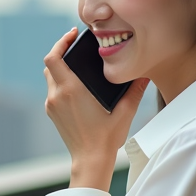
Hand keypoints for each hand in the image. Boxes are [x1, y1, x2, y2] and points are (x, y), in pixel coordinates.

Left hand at [43, 27, 149, 189]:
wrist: (90, 160)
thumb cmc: (106, 138)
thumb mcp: (125, 111)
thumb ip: (135, 90)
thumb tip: (145, 72)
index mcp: (71, 90)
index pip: (53, 58)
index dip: (60, 42)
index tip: (72, 34)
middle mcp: (57, 96)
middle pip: (50, 64)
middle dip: (61, 52)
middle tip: (76, 46)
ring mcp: (52, 105)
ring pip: (50, 77)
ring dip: (60, 67)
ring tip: (77, 64)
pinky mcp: (52, 113)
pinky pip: (53, 90)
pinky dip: (61, 82)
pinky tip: (77, 84)